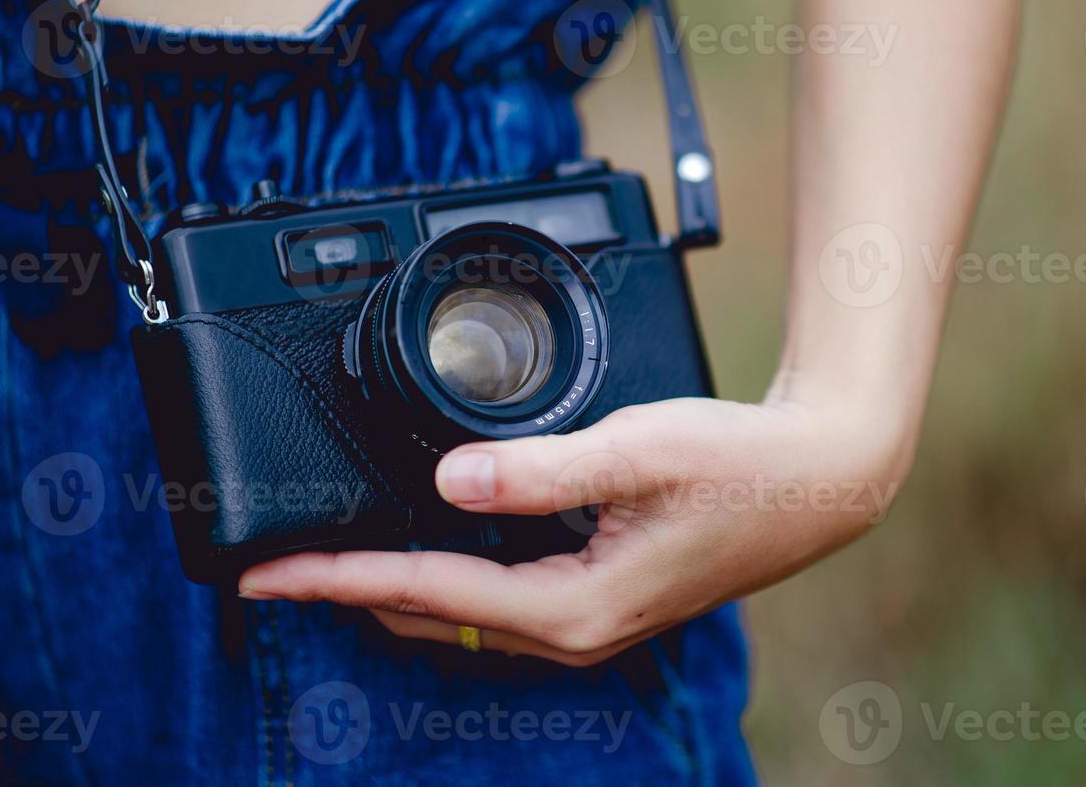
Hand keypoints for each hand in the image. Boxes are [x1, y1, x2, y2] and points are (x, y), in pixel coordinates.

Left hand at [236, 395, 906, 665]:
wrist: (820, 481)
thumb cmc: (742, 466)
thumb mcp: (638, 453)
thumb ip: (539, 470)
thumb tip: (449, 479)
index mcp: (575, 609)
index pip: (428, 591)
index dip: (338, 577)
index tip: (265, 573)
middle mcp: (576, 633)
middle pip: (432, 616)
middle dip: (350, 590)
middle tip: (274, 563)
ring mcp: (590, 622)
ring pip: (463, 614)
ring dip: (393, 585)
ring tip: (330, 554)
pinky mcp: (602, 598)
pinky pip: (500, 600)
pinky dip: (447, 576)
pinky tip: (428, 539)